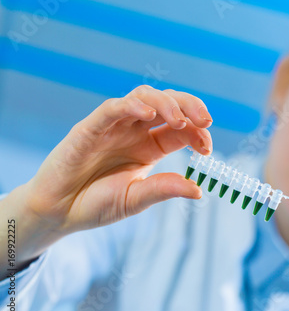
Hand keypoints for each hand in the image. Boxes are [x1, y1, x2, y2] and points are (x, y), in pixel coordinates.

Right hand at [23, 85, 212, 233]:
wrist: (58, 213)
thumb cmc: (96, 204)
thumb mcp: (135, 199)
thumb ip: (164, 189)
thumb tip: (199, 190)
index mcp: (149, 147)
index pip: (180, 130)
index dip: (197, 133)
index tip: (207, 148)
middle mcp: (135, 132)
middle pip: (167, 104)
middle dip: (189, 107)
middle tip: (205, 121)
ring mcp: (114, 127)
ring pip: (143, 97)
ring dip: (165, 104)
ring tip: (179, 121)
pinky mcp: (90, 128)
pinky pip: (113, 108)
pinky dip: (131, 105)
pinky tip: (148, 113)